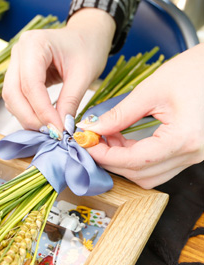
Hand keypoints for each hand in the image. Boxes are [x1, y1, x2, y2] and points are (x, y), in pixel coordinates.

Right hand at [2, 8, 114, 131]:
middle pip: (13, 93)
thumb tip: (61, 128)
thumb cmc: (87, 48)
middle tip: (51, 133)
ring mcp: (14, 63)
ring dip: (27, 117)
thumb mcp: (84, 74)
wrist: (86, 37)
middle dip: (30, 117)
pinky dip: (27, 113)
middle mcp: (18, 52)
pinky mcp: (17, 75)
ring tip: (48, 129)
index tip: (58, 130)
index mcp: (34, 44)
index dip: (42, 110)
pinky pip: (15, 99)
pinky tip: (43, 121)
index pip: (31, 84)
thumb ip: (70, 101)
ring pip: (11, 99)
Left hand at [80, 43, 203, 188]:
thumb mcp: (149, 91)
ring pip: (148, 176)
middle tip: (91, 142)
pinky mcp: (188, 153)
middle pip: (140, 174)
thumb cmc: (190, 72)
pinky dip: (135, 159)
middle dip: (111, 161)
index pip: (134, 161)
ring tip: (107, 138)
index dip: (105, 156)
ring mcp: (193, 156)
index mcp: (184, 138)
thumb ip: (119, 115)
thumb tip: (92, 129)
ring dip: (122, 162)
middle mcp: (192, 154)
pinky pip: (157, 167)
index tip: (86, 144)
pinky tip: (122, 140)